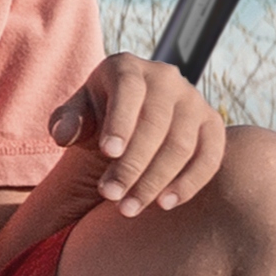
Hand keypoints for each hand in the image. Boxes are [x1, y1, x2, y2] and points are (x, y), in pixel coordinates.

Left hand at [50, 54, 225, 217]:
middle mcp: (165, 77)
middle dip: (132, 165)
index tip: (107, 153)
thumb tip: (63, 135)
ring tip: (129, 207)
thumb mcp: (78, 115)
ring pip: (181, 144)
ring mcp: (193, 100)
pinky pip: (209, 157)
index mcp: (127, 67)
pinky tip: (164, 204)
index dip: (120, 122)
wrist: (133, 119)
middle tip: (110, 196)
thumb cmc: (98, 116)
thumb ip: (67, 122)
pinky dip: (189, 183)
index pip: (127, 92)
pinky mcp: (212, 125)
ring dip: (155, 180)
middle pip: (155, 124)